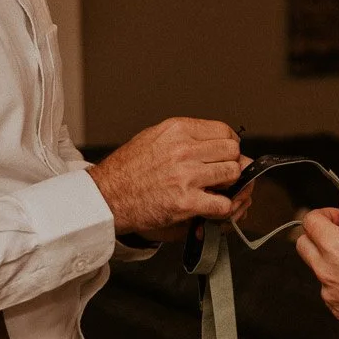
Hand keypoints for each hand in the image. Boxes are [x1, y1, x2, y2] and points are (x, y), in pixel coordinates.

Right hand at [90, 118, 248, 235]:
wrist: (106, 196)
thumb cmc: (126, 170)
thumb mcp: (154, 137)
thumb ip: (185, 137)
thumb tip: (215, 141)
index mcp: (178, 130)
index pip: (224, 132)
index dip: (229, 145)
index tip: (225, 155)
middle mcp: (184, 149)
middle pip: (232, 152)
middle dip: (230, 164)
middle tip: (220, 175)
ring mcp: (186, 175)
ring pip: (232, 174)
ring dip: (228, 185)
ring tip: (214, 191)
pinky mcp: (185, 201)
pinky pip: (222, 204)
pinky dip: (221, 208)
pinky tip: (210, 208)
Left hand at [296, 195, 338, 338]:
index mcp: (335, 247)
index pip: (310, 221)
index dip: (325, 214)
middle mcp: (327, 272)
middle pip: (304, 244)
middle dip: (318, 235)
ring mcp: (331, 294)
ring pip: (317, 269)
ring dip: (330, 260)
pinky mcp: (338, 311)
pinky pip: (330, 291)